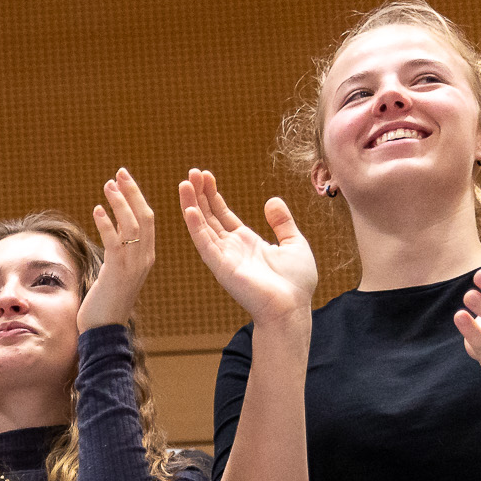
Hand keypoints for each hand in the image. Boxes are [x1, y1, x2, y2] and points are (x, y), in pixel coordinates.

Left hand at [77, 169, 156, 330]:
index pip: (147, 221)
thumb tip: (111, 236)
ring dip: (119, 202)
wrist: (103, 332)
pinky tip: (97, 210)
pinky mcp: (117, 272)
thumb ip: (117, 254)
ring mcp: (133, 266)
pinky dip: (106, 223)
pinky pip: (114, 241)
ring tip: (107, 185)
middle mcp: (144, 259)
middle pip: (144, 217)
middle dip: (132, 192)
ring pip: (131, 225)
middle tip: (119, 173)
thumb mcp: (114, 273)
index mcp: (146, 257)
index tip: (125, 180)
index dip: (137, 198)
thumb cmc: (104, 304)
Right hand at [179, 169, 316, 324]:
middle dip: (200, 194)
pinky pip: (205, 244)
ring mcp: (224, 257)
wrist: (292, 308)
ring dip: (192, 205)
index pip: (223, 215)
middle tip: (191, 172)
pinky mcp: (221, 267)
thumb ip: (282, 223)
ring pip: (202, 226)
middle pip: (209, 216)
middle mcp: (231, 248)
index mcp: (246, 242)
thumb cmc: (295, 283)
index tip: (206, 176)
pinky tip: (189, 209)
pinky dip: (195, 226)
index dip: (213, 195)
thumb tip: (272, 200)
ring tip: (184, 183)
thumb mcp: (294, 243)